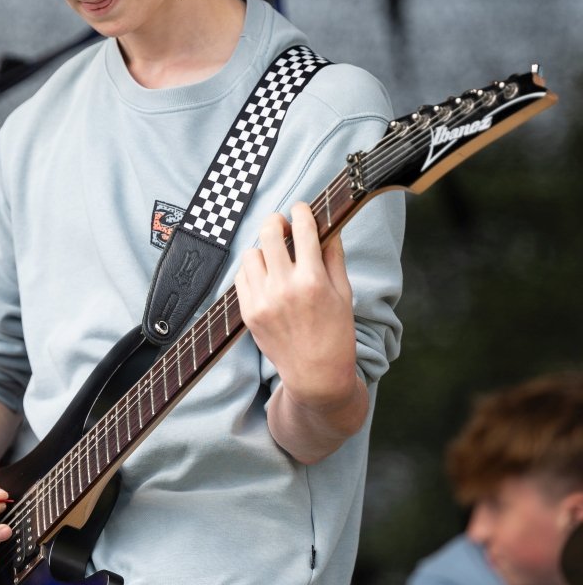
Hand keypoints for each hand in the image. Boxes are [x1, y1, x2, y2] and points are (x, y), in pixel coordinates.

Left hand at [235, 202, 365, 459]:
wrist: (315, 375)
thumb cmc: (335, 334)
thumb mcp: (343, 293)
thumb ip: (333, 257)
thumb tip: (328, 227)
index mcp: (313, 280)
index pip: (303, 229)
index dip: (301, 211)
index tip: (301, 208)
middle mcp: (285, 287)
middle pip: (269, 233)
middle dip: (276, 221)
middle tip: (281, 224)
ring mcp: (263, 300)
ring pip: (252, 253)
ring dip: (264, 248)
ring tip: (275, 257)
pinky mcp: (248, 312)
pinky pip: (241, 276)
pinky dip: (252, 271)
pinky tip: (265, 276)